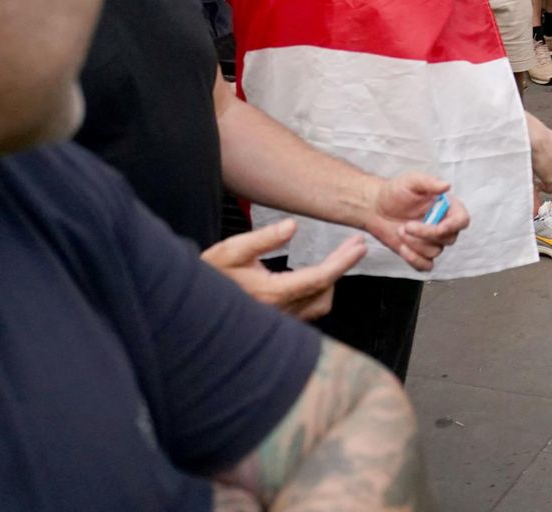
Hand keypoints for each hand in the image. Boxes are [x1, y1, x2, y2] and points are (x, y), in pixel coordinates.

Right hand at [201, 218, 363, 321]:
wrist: (192, 307)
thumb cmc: (209, 276)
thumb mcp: (232, 250)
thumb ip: (264, 238)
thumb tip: (292, 226)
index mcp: (272, 293)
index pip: (319, 277)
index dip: (343, 261)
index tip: (359, 246)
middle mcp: (279, 312)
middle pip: (325, 289)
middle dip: (342, 265)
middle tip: (354, 245)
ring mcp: (279, 321)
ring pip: (320, 303)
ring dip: (330, 280)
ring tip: (336, 258)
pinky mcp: (277, 324)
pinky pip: (308, 310)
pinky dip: (317, 292)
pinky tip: (316, 276)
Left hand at [365, 172, 469, 271]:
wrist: (376, 207)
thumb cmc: (395, 192)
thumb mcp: (412, 181)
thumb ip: (429, 182)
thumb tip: (446, 185)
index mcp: (447, 207)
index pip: (462, 220)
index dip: (454, 226)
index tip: (440, 228)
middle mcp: (444, 225)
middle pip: (448, 238)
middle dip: (426, 234)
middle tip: (407, 225)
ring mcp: (433, 241)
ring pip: (434, 252)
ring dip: (415, 244)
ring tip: (400, 231)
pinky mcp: (421, 254)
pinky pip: (425, 265)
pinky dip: (414, 259)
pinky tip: (402, 247)